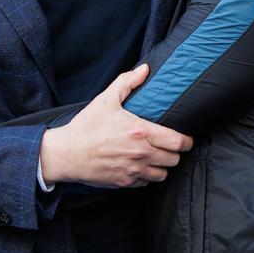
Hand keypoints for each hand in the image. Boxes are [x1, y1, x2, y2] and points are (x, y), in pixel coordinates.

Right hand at [39, 64, 193, 188]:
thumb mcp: (106, 100)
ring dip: (162, 166)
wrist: (67, 154)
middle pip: (174, 159)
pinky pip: (146, 183)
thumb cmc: (86, 127)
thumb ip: (127, 82)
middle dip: (174, 153)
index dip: (186, 141)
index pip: (178, 142)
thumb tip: (144, 69)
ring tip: (155, 158)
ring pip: (163, 174)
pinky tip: (139, 166)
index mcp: (141, 132)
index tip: (185, 139)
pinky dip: (146, 176)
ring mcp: (134, 170)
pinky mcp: (125, 182)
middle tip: (168, 146)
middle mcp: (141, 153)